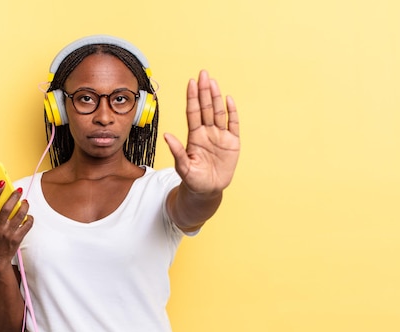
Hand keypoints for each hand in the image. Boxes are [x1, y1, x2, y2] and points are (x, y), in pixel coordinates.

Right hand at [0, 183, 32, 268]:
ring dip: (24, 206)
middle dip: (14, 196)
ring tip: (25, 202)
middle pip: (7, 207)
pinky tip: (28, 216)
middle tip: (19, 190)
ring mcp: (7, 233)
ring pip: (19, 215)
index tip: (2, 182)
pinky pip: (27, 225)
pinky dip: (30, 219)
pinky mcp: (17, 238)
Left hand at [164, 70, 239, 195]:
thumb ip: (176, 151)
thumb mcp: (183, 167)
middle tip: (203, 74)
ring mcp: (220, 136)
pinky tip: (228, 100)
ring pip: (218, 112)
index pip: (193, 112)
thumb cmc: (193, 179)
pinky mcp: (232, 143)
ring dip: (215, 97)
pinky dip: (232, 112)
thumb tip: (166, 136)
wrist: (207, 190)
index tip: (191, 83)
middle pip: (205, 108)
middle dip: (204, 91)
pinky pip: (233, 124)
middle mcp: (207, 132)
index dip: (192, 98)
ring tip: (213, 82)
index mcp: (194, 136)